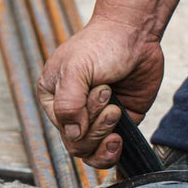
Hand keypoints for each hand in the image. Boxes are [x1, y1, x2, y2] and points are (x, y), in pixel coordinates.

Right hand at [37, 16, 163, 167]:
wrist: (134, 34)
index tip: (100, 92)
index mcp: (53, 99)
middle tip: (109, 95)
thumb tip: (73, 134)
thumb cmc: (101, 45)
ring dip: (106, 138)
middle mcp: (73, 112)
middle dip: (97, 126)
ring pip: (93, 152)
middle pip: (79, 145)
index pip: (64, 131)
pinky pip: (113, 150)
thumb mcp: (76, 69)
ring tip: (116, 110)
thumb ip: (68, 103)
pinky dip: (116, 150)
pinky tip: (120, 138)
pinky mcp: (119, 122)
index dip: (83, 121)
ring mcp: (96, 119)